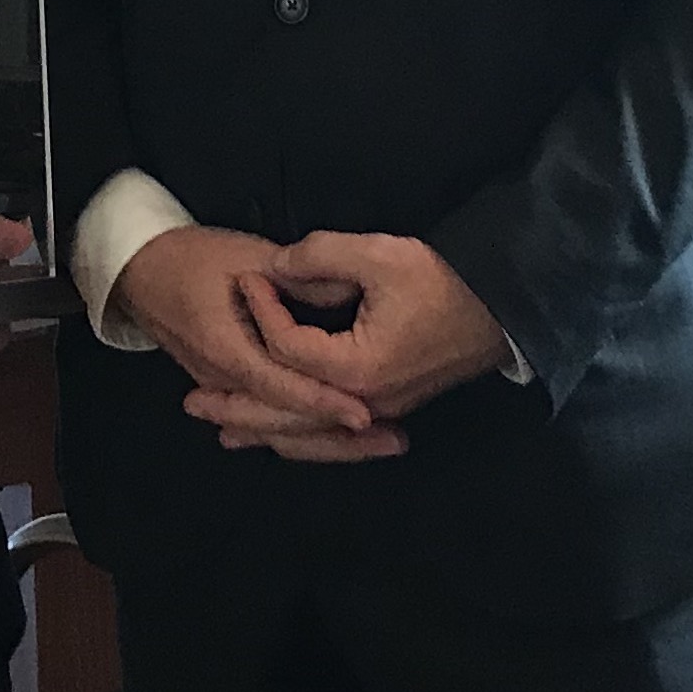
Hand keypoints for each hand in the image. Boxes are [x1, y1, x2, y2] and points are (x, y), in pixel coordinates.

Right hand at [118, 225, 404, 461]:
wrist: (138, 269)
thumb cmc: (190, 257)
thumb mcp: (248, 256)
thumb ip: (299, 280)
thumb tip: (348, 296)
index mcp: (225, 348)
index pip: (282, 388)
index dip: (325, 402)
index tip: (366, 415)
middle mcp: (221, 380)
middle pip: (284, 424)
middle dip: (340, 438)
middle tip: (392, 441)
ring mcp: (220, 389)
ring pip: (277, 430)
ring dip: (328, 440)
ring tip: (377, 445)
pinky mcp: (224, 389)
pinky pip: (267, 419)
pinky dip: (302, 431)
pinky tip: (334, 443)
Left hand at [210, 232, 514, 430]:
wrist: (502, 309)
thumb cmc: (443, 281)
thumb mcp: (379, 254)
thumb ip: (318, 256)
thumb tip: (274, 267)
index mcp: (356, 367)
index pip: (286, 348)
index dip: (261, 308)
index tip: (247, 277)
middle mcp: (363, 402)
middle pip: (285, 413)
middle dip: (236, 407)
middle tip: (189, 402)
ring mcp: (378, 411)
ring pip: (308, 434)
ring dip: (263, 430)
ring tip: (221, 429)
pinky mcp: (387, 407)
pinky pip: (331, 434)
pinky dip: (300, 438)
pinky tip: (279, 437)